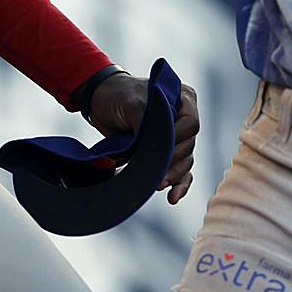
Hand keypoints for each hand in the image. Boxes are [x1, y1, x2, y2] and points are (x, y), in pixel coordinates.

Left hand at [84, 71, 200, 202]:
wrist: (100, 100)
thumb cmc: (118, 94)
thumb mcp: (133, 103)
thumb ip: (147, 123)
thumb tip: (154, 149)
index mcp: (182, 100)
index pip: (190, 124)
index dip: (177, 139)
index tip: (161, 149)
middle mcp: (183, 119)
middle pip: (189, 146)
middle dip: (172, 162)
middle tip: (157, 174)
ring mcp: (175, 138)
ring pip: (185, 162)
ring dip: (173, 176)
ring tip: (157, 185)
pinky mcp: (165, 154)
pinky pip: (180, 172)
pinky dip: (178, 185)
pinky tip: (173, 197)